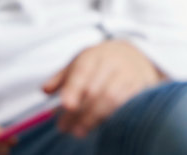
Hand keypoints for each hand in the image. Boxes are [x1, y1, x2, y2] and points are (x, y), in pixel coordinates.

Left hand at [43, 40, 162, 137]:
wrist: (137, 55)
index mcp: (93, 56)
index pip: (81, 71)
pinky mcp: (142, 89)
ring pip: (112, 99)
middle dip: (78, 111)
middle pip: (95, 89)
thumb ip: (62, 77)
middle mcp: (112, 64)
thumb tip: (45, 90)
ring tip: (79, 131)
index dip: (73, 89)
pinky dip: (114, 118)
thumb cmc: (102, 62)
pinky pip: (128, 106)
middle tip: (64, 127)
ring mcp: (129, 76)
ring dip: (94, 118)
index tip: (66, 105)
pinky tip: (102, 127)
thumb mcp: (81, 61)